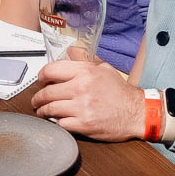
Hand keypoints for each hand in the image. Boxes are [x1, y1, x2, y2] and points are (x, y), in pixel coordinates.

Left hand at [29, 46, 145, 140]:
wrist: (137, 112)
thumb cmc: (120, 92)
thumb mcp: (103, 69)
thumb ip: (84, 60)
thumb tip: (70, 51)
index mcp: (85, 72)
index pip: (51, 70)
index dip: (41, 77)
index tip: (40, 81)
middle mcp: (81, 88)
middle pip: (47, 92)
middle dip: (38, 97)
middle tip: (37, 100)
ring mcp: (82, 107)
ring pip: (50, 109)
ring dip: (43, 111)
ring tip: (43, 111)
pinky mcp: (84, 124)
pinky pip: (60, 124)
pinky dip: (57, 123)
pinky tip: (58, 120)